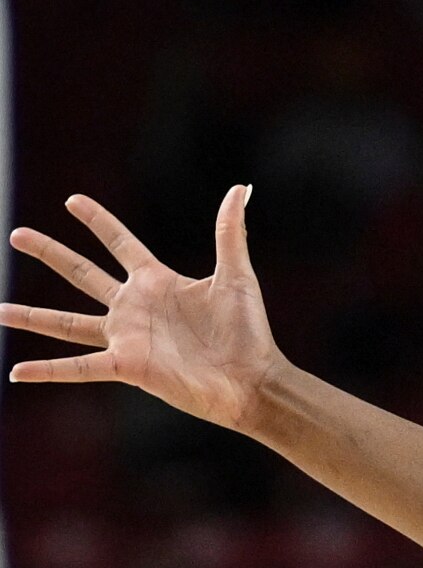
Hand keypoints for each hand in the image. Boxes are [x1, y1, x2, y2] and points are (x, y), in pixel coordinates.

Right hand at [2, 186, 282, 431]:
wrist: (254, 380)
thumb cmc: (248, 333)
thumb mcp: (236, 275)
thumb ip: (229, 232)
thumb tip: (241, 188)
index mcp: (157, 282)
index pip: (120, 243)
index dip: (98, 222)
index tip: (73, 201)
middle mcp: (135, 308)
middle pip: (82, 274)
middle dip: (50, 253)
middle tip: (17, 234)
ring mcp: (127, 337)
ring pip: (67, 323)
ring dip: (32, 317)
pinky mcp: (127, 365)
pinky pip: (78, 367)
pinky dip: (48, 370)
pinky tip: (17, 372)